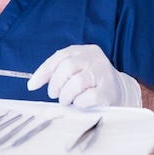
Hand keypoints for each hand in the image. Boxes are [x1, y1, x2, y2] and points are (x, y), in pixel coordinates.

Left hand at [27, 44, 141, 107]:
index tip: (32, 85)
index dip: (44, 71)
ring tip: (67, 100)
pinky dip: (78, 103)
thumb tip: (33, 83)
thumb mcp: (78, 70)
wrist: (121, 93)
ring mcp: (104, 75)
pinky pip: (87, 98)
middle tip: (55, 94)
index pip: (61, 56)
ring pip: (76, 83)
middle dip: (56, 85)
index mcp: (87, 51)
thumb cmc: (92, 83)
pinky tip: (81, 103)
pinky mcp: (108, 92)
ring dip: (66, 96)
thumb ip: (58, 72)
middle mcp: (96, 59)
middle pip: (67, 68)